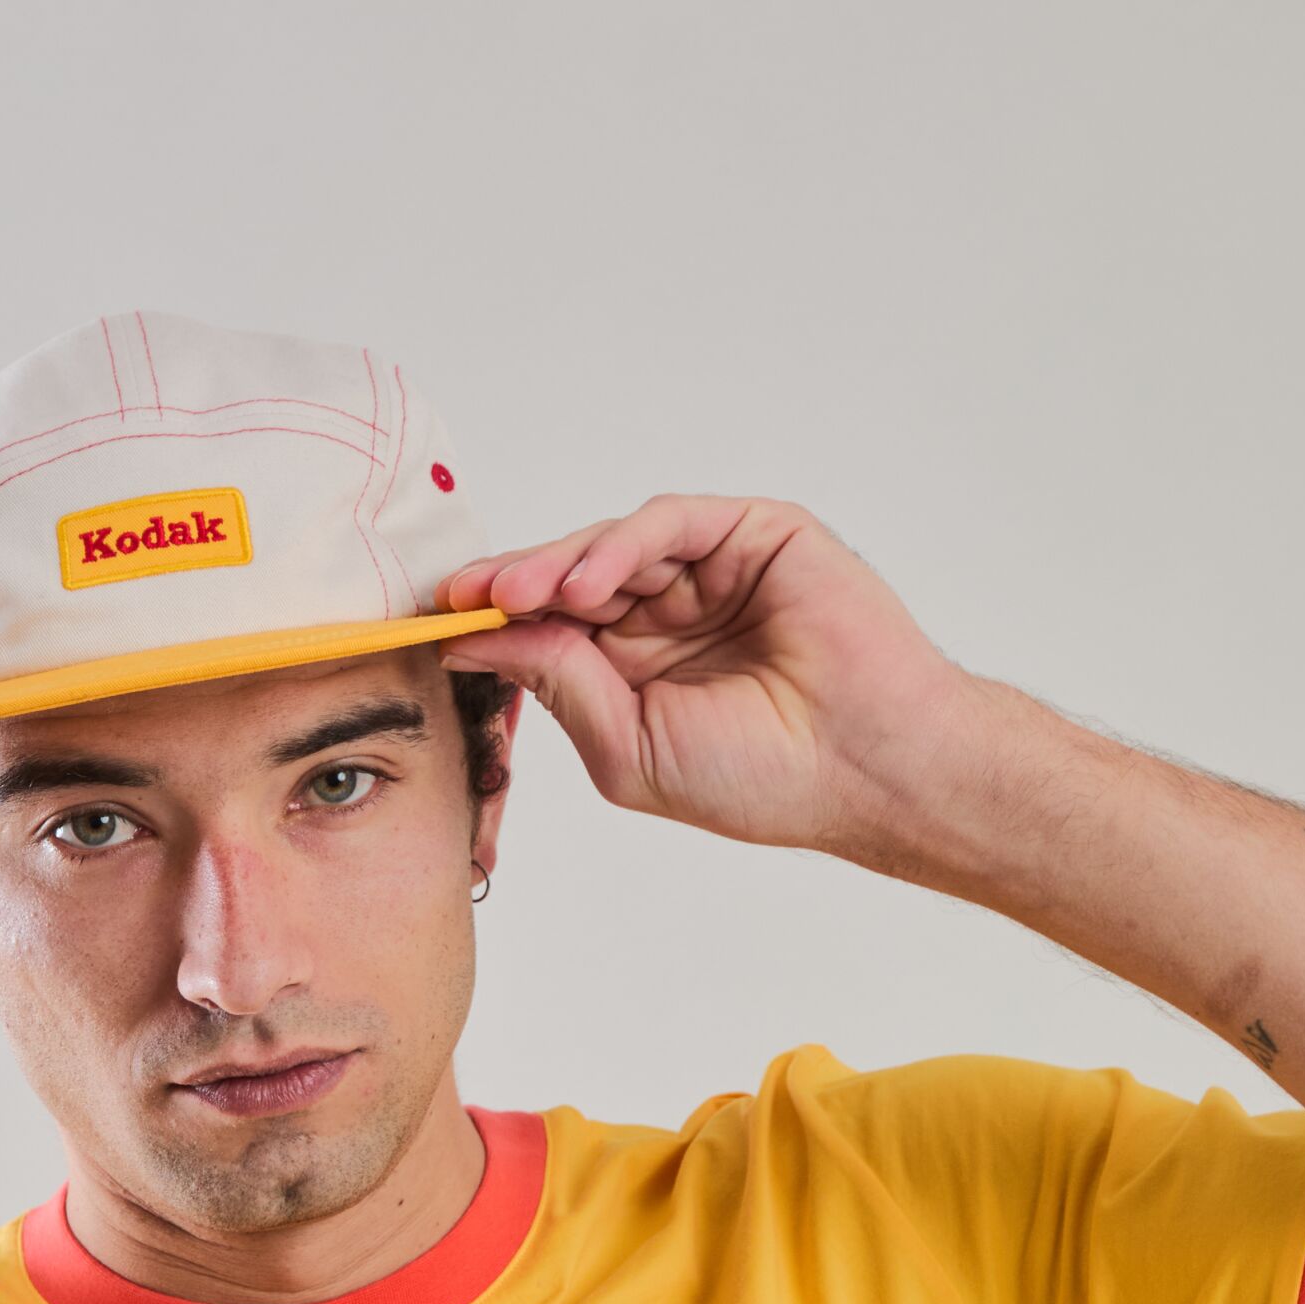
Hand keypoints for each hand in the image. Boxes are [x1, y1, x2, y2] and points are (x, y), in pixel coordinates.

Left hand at [438, 495, 978, 854]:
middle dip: (514, 585)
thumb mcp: (627, 745)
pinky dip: (621, 545)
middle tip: (466, 595)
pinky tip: (588, 581)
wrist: (862, 767)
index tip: (442, 624)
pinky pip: (670, 525)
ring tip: (520, 594)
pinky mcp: (754, 534)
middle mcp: (668, 613)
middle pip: (569, 578)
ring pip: (612, 546)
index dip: (497, 621)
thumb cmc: (761, 778)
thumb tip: (478, 639)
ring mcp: (711, 571)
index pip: (550, 629)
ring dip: (558, 565)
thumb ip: (560, 682)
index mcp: (635, 668)